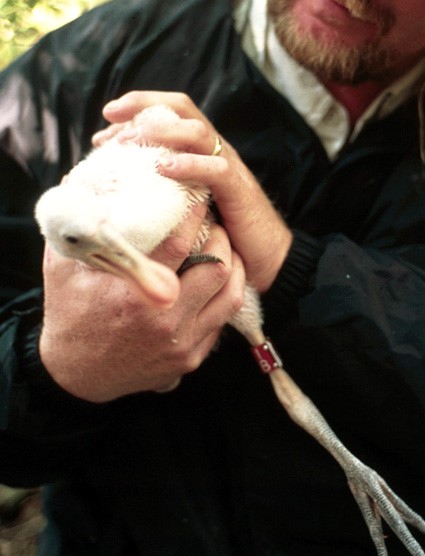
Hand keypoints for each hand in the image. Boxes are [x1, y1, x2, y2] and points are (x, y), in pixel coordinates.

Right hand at [39, 215, 245, 401]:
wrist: (75, 374)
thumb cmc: (69, 314)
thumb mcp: (62, 268)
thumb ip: (77, 227)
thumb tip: (79, 181)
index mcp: (132, 291)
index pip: (180, 241)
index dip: (195, 213)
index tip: (197, 196)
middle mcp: (163, 316)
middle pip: (215, 263)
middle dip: (219, 235)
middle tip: (213, 220)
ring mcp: (181, 340)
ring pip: (229, 291)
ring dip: (231, 263)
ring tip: (223, 245)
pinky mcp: (190, 357)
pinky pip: (223, 318)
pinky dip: (225, 293)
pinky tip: (219, 277)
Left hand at [94, 90, 292, 291]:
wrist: (265, 261)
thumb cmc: (219, 237)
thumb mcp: (180, 207)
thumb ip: (157, 191)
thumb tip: (113, 189)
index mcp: (199, 151)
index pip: (170, 112)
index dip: (138, 108)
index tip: (106, 119)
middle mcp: (214, 151)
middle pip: (182, 109)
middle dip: (143, 107)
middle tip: (109, 117)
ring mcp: (229, 168)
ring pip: (198, 132)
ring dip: (161, 131)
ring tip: (130, 142)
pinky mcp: (240, 192)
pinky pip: (217, 169)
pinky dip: (190, 164)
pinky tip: (164, 167)